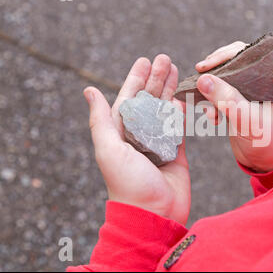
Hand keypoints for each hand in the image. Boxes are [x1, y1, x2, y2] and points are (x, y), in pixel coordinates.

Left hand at [83, 55, 189, 224]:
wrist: (153, 213)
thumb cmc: (127, 183)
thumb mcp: (108, 149)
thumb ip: (101, 119)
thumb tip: (89, 91)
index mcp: (121, 132)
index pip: (128, 98)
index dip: (136, 79)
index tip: (144, 60)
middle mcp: (139, 135)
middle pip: (149, 100)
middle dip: (156, 78)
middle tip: (165, 58)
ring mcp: (158, 142)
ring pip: (165, 109)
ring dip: (170, 89)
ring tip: (176, 69)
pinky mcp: (176, 151)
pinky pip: (179, 126)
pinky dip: (181, 111)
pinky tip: (184, 95)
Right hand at [195, 41, 272, 172]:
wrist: (271, 163)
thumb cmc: (269, 142)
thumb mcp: (247, 121)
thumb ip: (227, 100)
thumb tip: (203, 79)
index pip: (248, 54)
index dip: (225, 55)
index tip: (204, 66)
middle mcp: (262, 80)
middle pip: (233, 64)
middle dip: (214, 74)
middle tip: (198, 78)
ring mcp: (250, 92)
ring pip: (224, 80)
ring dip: (211, 92)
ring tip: (209, 111)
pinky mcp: (240, 103)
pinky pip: (221, 95)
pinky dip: (212, 104)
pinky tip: (212, 118)